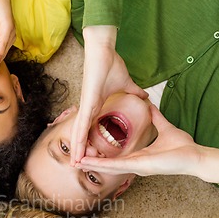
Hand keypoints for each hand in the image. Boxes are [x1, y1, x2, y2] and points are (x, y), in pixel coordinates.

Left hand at [71, 25, 146, 164]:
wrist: (103, 50)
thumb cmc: (110, 65)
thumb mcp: (126, 84)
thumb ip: (134, 91)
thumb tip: (144, 95)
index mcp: (95, 108)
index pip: (91, 130)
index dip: (89, 144)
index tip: (90, 157)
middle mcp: (87, 110)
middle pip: (82, 136)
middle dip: (80, 151)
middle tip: (77, 167)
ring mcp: (85, 107)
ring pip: (79, 134)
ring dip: (77, 149)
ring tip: (74, 164)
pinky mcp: (86, 103)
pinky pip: (81, 124)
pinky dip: (79, 137)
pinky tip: (76, 149)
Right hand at [80, 105, 200, 176]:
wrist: (195, 156)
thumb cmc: (183, 147)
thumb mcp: (165, 128)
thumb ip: (155, 118)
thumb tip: (149, 106)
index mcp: (138, 157)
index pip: (115, 156)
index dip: (101, 153)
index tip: (89, 148)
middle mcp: (134, 164)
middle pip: (107, 163)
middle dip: (91, 161)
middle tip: (75, 159)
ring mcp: (135, 167)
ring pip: (108, 166)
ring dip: (92, 164)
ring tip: (77, 162)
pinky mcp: (139, 167)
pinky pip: (117, 166)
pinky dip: (102, 165)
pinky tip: (90, 164)